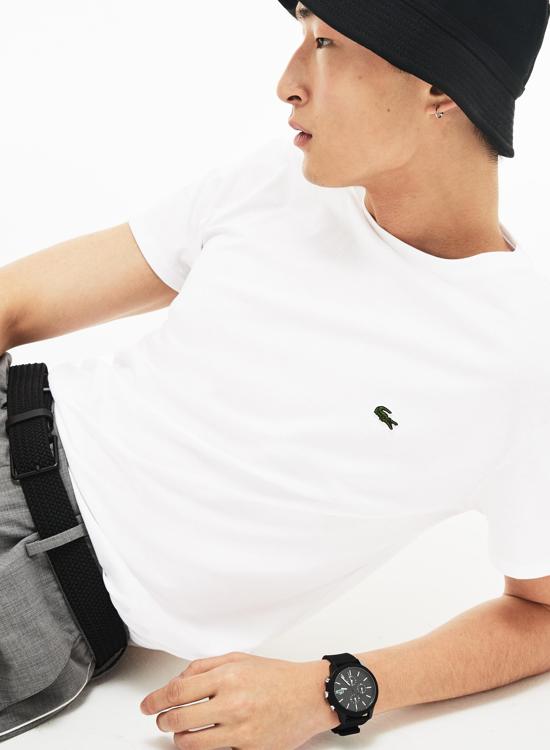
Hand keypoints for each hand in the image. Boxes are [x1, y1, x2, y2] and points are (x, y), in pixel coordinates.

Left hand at [139, 650, 339, 748]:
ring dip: (180, 738)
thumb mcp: (239, 659)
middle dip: (163, 721)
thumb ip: (205, 667)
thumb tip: (178, 680)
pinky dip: (207, 746)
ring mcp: (240, 730)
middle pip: (178, 719)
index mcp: (227, 677)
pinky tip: (209, 738)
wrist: (310, 696)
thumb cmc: (277, 676)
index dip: (155, 700)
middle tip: (162, 719)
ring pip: (191, 743)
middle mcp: (232, 703)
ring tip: (183, 732)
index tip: (147, 705)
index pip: (178, 691)